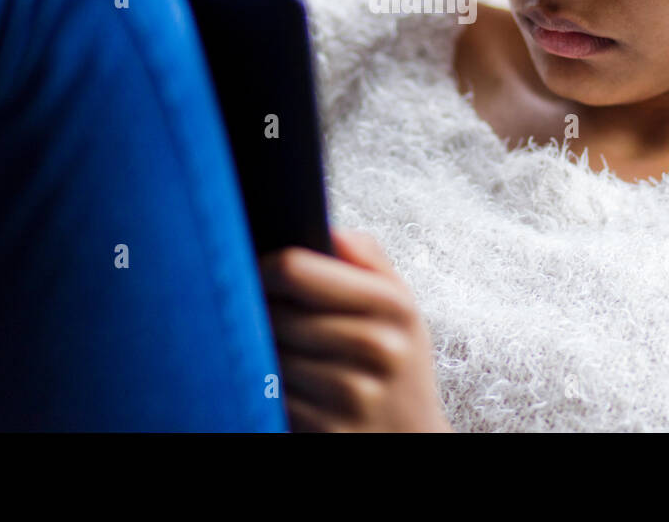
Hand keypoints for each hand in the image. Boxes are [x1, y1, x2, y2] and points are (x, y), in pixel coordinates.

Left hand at [259, 227, 453, 432]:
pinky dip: (274, 394)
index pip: (295, 269)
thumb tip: (330, 231)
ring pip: (270, 357)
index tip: (257, 274)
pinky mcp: (330, 431)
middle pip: (274, 315)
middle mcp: (378, 347)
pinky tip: (297, 391)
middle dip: (263, 316)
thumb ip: (368, 259)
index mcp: (393, 304)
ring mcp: (353, 394)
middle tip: (270, 320)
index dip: (263, 268)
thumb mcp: (400, 306)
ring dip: (266, 357)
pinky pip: (274, 399)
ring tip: (289, 356)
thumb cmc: (398, 363)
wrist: (411, 437)